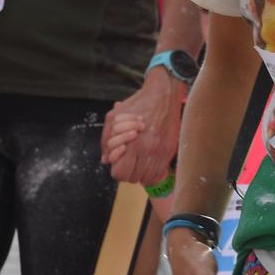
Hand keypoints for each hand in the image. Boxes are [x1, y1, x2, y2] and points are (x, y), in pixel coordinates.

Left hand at [102, 70, 183, 185]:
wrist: (163, 96)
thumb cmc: (137, 104)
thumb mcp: (114, 118)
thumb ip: (106, 140)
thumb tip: (105, 160)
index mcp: (132, 143)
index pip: (120, 173)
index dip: (117, 169)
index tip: (119, 163)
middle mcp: (147, 150)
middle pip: (133, 178)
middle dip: (128, 172)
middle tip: (129, 163)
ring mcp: (160, 153)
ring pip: (147, 178)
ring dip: (141, 174)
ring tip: (139, 163)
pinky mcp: (170, 151)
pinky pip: (160, 174)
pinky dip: (153, 173)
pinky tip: (149, 163)